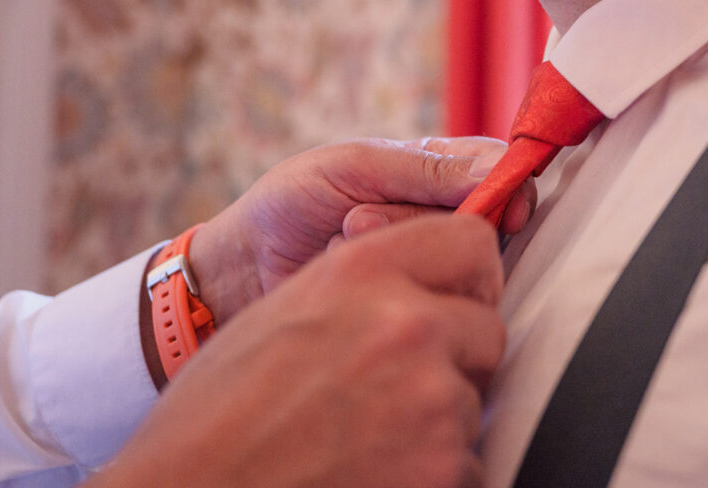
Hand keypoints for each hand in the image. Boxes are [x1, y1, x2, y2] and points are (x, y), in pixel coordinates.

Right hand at [91, 214, 505, 487]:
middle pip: (486, 326)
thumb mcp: (289, 309)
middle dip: (457, 353)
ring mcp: (431, 398)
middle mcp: (406, 323)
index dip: (468, 273)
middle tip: (402, 381)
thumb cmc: (221, 407)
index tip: (458, 297)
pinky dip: (434, 469)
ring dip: (439, 416)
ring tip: (368, 432)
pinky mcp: (444, 467)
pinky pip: (470, 460)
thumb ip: (367, 284)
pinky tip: (374, 468)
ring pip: (474, 398)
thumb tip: (428, 286)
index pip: (471, 241)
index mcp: (362, 271)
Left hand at [188, 137, 533, 324]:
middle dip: (419, 217)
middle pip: (480, 218)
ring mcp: (422, 260)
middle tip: (359, 216)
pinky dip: (386, 276)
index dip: (510, 185)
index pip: (496, 168)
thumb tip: (500, 171)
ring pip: (452, 255)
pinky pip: (428, 291)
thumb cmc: (291, 203)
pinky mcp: (408, 300)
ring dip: (393, 241)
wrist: (243, 268)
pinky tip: (344, 264)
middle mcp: (435, 214)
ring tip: (342, 235)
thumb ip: (425, 170)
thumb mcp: (352, 167)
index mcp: (428, 169)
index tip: (505, 207)